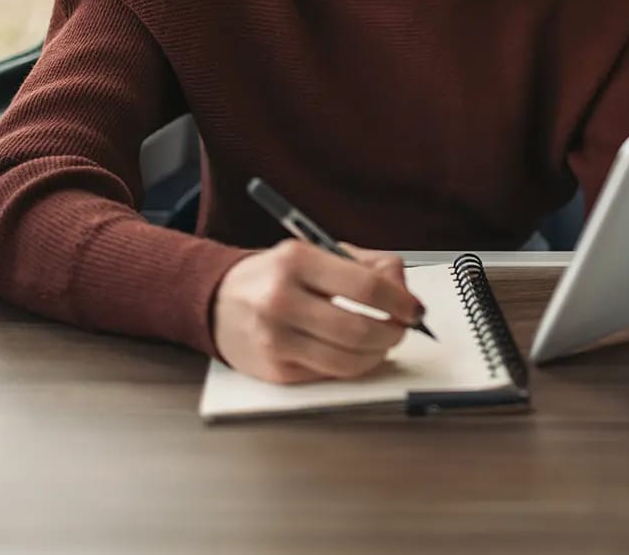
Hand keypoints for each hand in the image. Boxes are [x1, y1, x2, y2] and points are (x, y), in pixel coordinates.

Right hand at [211, 239, 421, 383]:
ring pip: (350, 361)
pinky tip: (350, 352)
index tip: (413, 308)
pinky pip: (331, 376)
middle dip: (393, 332)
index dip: (400, 301)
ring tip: (379, 343)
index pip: (366, 287)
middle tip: (400, 328)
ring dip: (377, 354)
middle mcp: (281, 299)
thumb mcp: (312, 253)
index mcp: (294, 260)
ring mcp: (276, 339)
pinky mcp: (275, 370)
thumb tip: (403, 289)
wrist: (216, 301)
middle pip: (361, 329)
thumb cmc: (273, 276)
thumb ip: (363, 264)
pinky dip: (351, 366)